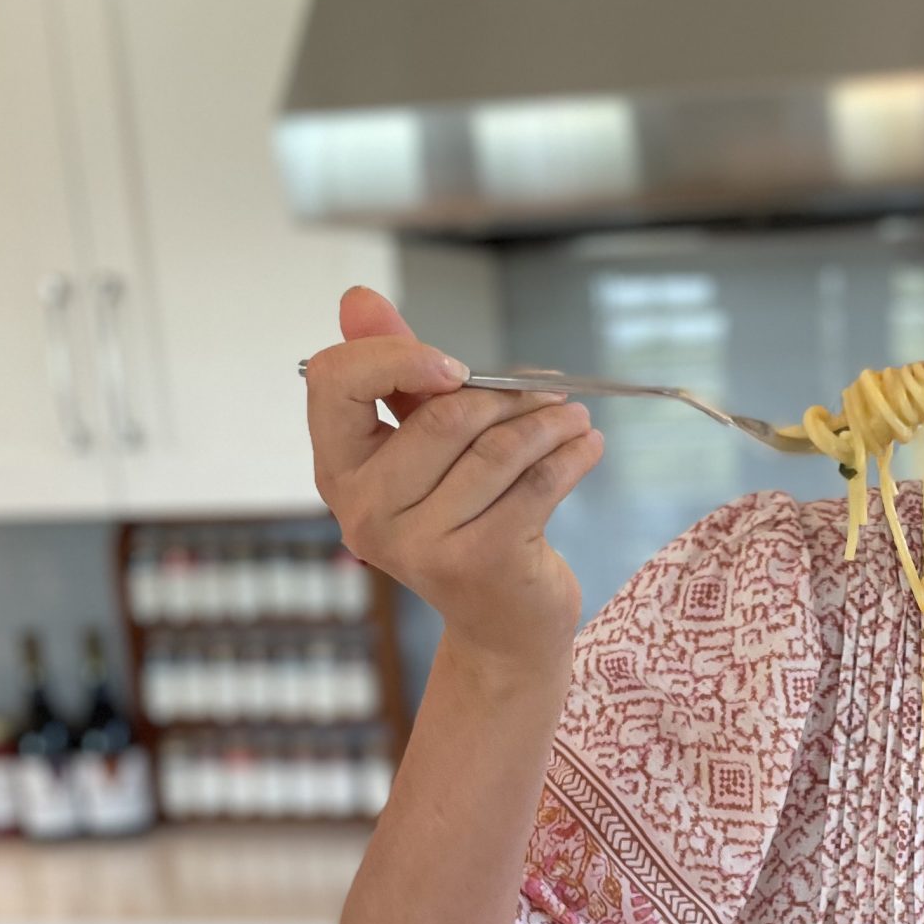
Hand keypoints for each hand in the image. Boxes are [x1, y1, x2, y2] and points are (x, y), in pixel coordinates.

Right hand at [302, 284, 602, 673]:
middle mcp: (365, 511)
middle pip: (443, 415)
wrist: (500, 626)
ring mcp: (420, 544)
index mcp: (338, 471)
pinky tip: (588, 446)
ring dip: (549, 422)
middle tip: (549, 392)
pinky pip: (537, 483)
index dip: (396, 355)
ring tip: (575, 416)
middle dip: (507, 396)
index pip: (335, 381)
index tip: (457, 366)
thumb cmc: (461, 520)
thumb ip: (393, 373)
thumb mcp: (420, 444)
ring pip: (497, 448)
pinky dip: (572, 455)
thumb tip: (357, 297)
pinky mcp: (480, 562)